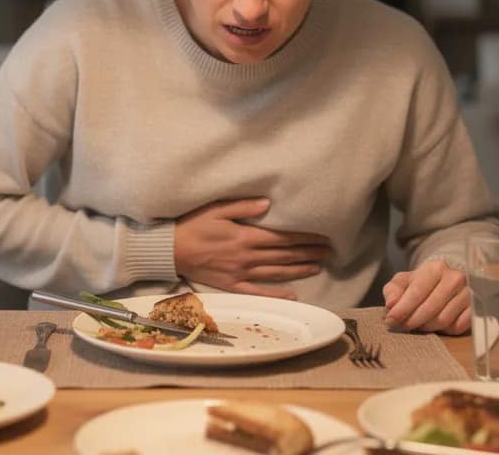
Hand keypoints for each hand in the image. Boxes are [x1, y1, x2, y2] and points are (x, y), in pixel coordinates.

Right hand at [174, 198, 332, 298]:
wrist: (169, 251)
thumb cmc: (191, 226)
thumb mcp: (215, 210)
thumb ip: (243, 207)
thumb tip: (268, 204)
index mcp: (245, 238)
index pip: (282, 238)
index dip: (305, 238)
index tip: (322, 236)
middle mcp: (246, 258)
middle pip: (284, 256)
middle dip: (309, 253)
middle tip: (330, 251)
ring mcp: (240, 274)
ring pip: (276, 273)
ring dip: (299, 270)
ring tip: (318, 266)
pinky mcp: (231, 285)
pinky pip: (258, 291)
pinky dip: (277, 293)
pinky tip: (293, 295)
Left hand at [382, 260, 470, 334]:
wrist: (447, 282)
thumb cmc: (422, 283)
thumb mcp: (404, 282)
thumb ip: (393, 290)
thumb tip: (391, 304)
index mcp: (435, 268)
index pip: (417, 291)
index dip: (402, 309)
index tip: (391, 320)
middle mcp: (455, 278)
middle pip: (430, 309)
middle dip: (413, 321)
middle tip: (403, 326)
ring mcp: (468, 293)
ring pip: (443, 320)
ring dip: (427, 327)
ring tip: (419, 324)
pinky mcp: (476, 309)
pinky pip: (457, 327)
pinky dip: (444, 331)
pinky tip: (437, 325)